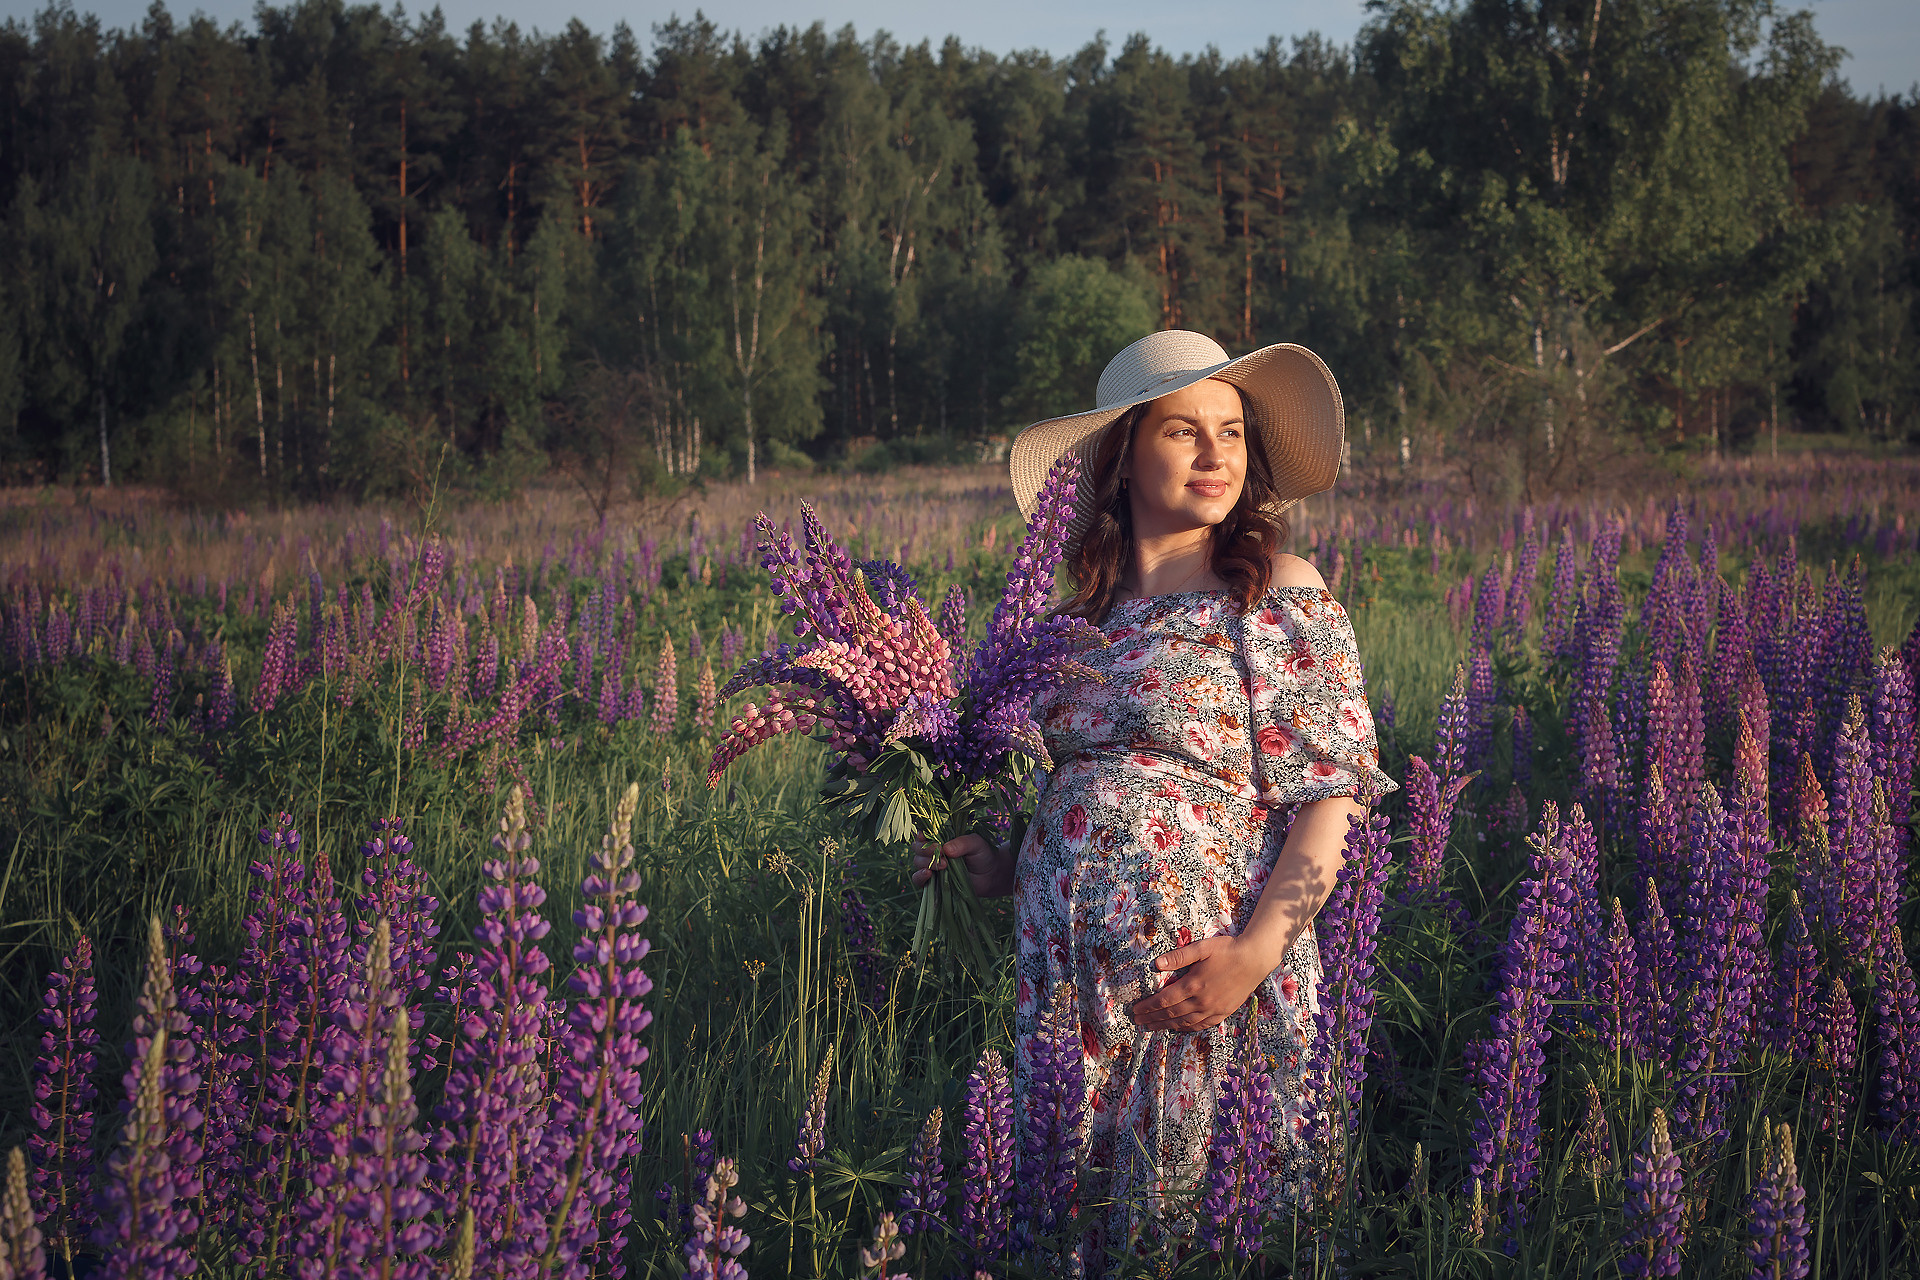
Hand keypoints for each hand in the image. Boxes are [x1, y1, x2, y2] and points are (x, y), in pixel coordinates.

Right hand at [910, 833, 1014, 898]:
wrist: (990, 875)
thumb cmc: (982, 855)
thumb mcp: (976, 844)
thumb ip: (963, 843)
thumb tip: (945, 848)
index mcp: (940, 837)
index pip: (923, 833)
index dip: (921, 834)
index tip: (924, 836)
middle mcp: (932, 851)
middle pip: (917, 847)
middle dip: (926, 850)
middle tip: (941, 853)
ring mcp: (931, 866)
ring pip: (917, 862)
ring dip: (926, 863)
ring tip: (944, 865)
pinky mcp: (932, 882)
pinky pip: (918, 880)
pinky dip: (919, 877)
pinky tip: (928, 874)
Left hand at [1130, 934, 1271, 1033]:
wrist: (1255, 959)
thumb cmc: (1227, 950)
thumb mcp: (1202, 948)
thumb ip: (1179, 956)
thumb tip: (1157, 964)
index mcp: (1193, 985)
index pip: (1164, 1000)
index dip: (1148, 1007)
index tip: (1136, 1010)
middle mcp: (1202, 1001)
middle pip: (1171, 1014)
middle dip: (1152, 1019)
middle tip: (1138, 1022)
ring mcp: (1213, 1009)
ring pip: (1185, 1022)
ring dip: (1166, 1026)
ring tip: (1152, 1028)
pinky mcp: (1223, 1012)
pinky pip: (1201, 1025)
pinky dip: (1187, 1028)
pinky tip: (1180, 1028)